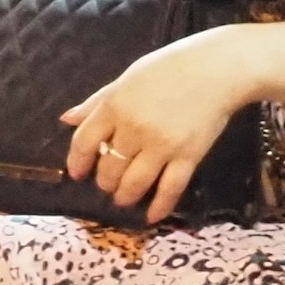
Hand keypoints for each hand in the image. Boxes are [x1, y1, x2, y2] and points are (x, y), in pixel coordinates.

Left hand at [62, 31, 253, 223]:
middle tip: (108, 185)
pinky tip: (152, 216)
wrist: (217, 70)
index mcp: (115, 106)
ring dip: (125, 195)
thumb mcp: (127, 79)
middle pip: (109, 166)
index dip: (77, 162)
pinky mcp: (188, 157)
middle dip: (105, 181)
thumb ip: (98, 101)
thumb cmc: (170, 68)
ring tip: (124, 198)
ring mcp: (162, 145)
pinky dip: (160, 206)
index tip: (77, 173)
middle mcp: (134, 129)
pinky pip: (170, 188)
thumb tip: (67, 119)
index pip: (84, 141)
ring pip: (135, 182)